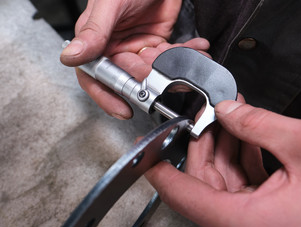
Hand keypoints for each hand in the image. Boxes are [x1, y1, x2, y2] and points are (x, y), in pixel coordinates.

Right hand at [60, 0, 187, 118]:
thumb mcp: (109, 4)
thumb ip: (93, 32)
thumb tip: (70, 57)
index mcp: (98, 42)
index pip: (96, 76)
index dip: (107, 95)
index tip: (123, 109)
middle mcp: (117, 48)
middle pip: (130, 77)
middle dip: (150, 79)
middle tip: (165, 75)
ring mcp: (139, 47)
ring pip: (155, 70)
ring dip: (173, 67)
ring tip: (189, 59)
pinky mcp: (159, 42)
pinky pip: (171, 56)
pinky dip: (186, 54)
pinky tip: (197, 49)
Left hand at [146, 99, 300, 226]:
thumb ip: (261, 124)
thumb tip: (228, 111)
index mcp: (243, 220)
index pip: (182, 194)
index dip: (160, 169)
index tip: (148, 151)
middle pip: (202, 180)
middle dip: (203, 141)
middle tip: (209, 114)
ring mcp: (257, 223)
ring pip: (223, 179)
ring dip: (225, 145)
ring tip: (233, 117)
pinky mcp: (270, 214)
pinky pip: (244, 182)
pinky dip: (243, 156)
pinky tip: (250, 134)